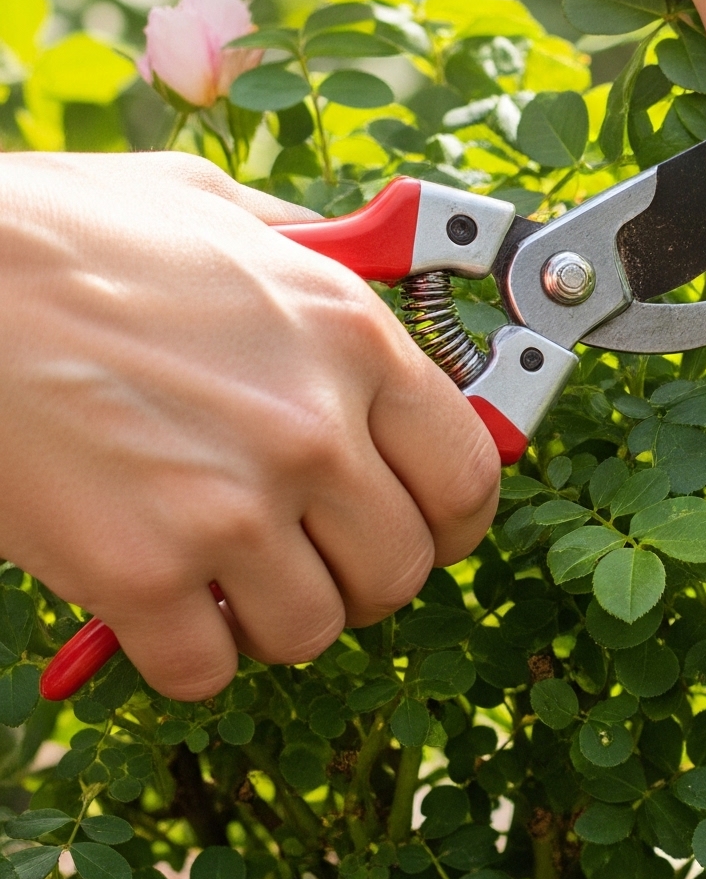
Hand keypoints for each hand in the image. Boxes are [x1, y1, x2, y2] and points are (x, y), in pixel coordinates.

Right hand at [0, 154, 499, 699]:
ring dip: (275, 618)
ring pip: (313, 629)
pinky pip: (205, 668)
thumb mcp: (220, 211)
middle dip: (362, 575)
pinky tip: (160, 606)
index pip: (468, 477)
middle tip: (314, 556)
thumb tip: (370, 262)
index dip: (452, 518)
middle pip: (402, 568)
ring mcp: (231, 509)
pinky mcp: (138, 573)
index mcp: (353, 340)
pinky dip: (187, 654)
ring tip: (231, 576)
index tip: (427, 525)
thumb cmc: (62, 235)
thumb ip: (311, 252)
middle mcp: (313, 431)